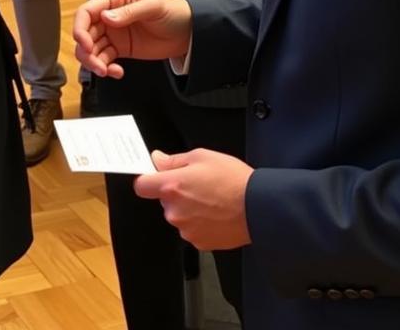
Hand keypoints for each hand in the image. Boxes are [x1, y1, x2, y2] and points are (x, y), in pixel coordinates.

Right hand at [73, 0, 191, 77]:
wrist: (189, 32)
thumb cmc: (174, 11)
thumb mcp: (153, 7)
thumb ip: (129, 12)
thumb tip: (106, 18)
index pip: (87, 11)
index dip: (80, 28)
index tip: (85, 44)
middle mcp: (110, 15)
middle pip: (85, 33)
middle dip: (86, 51)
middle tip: (97, 65)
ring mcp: (114, 33)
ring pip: (91, 49)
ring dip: (94, 62)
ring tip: (107, 71)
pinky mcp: (120, 49)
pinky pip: (104, 59)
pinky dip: (106, 68)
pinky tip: (117, 72)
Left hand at [134, 148, 252, 249]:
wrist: (258, 208)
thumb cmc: (233, 180)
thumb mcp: (202, 156)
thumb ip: (174, 160)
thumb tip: (157, 159)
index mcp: (171, 186)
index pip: (141, 186)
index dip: (147, 180)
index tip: (155, 176)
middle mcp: (175, 211)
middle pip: (163, 201)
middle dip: (175, 192)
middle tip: (197, 184)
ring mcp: (186, 229)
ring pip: (178, 215)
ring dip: (188, 209)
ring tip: (211, 200)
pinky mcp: (199, 242)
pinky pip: (191, 230)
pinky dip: (199, 223)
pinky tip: (215, 214)